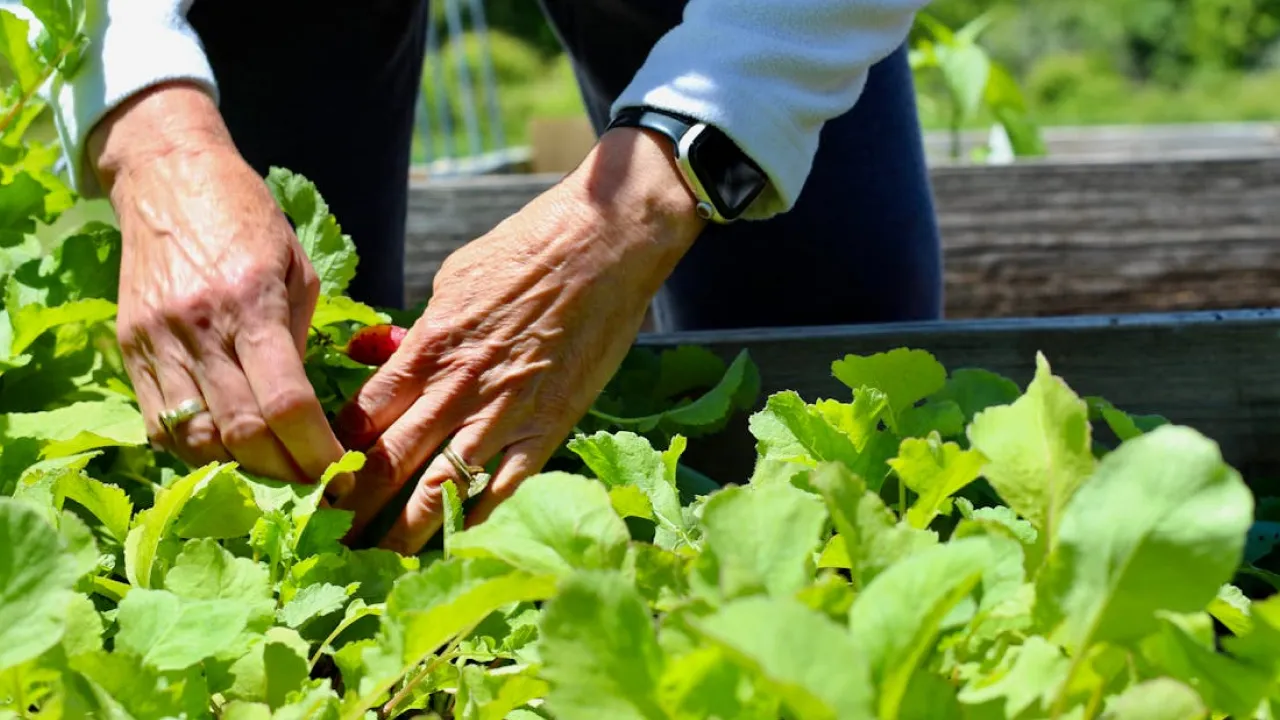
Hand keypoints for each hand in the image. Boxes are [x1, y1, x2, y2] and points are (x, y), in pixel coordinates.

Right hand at [91, 82, 349, 487]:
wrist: (167, 176)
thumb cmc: (249, 219)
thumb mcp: (297, 269)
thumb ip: (299, 338)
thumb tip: (307, 409)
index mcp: (251, 302)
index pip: (286, 402)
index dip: (315, 452)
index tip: (340, 476)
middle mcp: (199, 327)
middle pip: (240, 431)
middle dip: (283, 472)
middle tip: (314, 488)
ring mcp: (157, 340)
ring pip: (194, 437)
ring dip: (239, 469)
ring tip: (274, 475)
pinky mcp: (129, 348)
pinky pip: (159, 422)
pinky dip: (195, 449)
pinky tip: (227, 451)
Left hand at [332, 127, 705, 552]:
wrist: (603, 242)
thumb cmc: (528, 248)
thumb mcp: (454, 277)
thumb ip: (418, 329)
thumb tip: (382, 356)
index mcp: (427, 345)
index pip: (361, 416)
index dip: (329, 455)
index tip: (309, 483)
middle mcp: (456, 387)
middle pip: (386, 461)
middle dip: (349, 507)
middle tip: (320, 540)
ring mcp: (504, 412)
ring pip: (438, 487)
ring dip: (402, 529)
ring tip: (374, 561)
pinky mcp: (550, 425)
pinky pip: (507, 486)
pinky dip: (479, 518)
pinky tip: (455, 546)